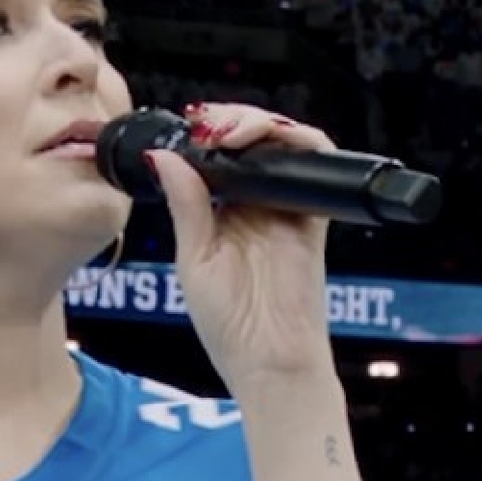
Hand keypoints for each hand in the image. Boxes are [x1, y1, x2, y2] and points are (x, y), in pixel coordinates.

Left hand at [146, 103, 338, 393]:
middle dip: (229, 119)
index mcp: (224, 212)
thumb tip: (163, 156)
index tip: (186, 126)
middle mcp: (258, 204)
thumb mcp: (194, 257)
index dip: (205, 133)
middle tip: (206, 123)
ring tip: (228, 131)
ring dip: (257, 124)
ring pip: (282, 143)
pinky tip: (267, 138)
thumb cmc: (228, 323)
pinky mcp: (316, 215)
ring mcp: (287, 207)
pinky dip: (299, 140)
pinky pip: (318, 165)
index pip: (218, 155)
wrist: (267, 360)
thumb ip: (186, 204)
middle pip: (251, 141)